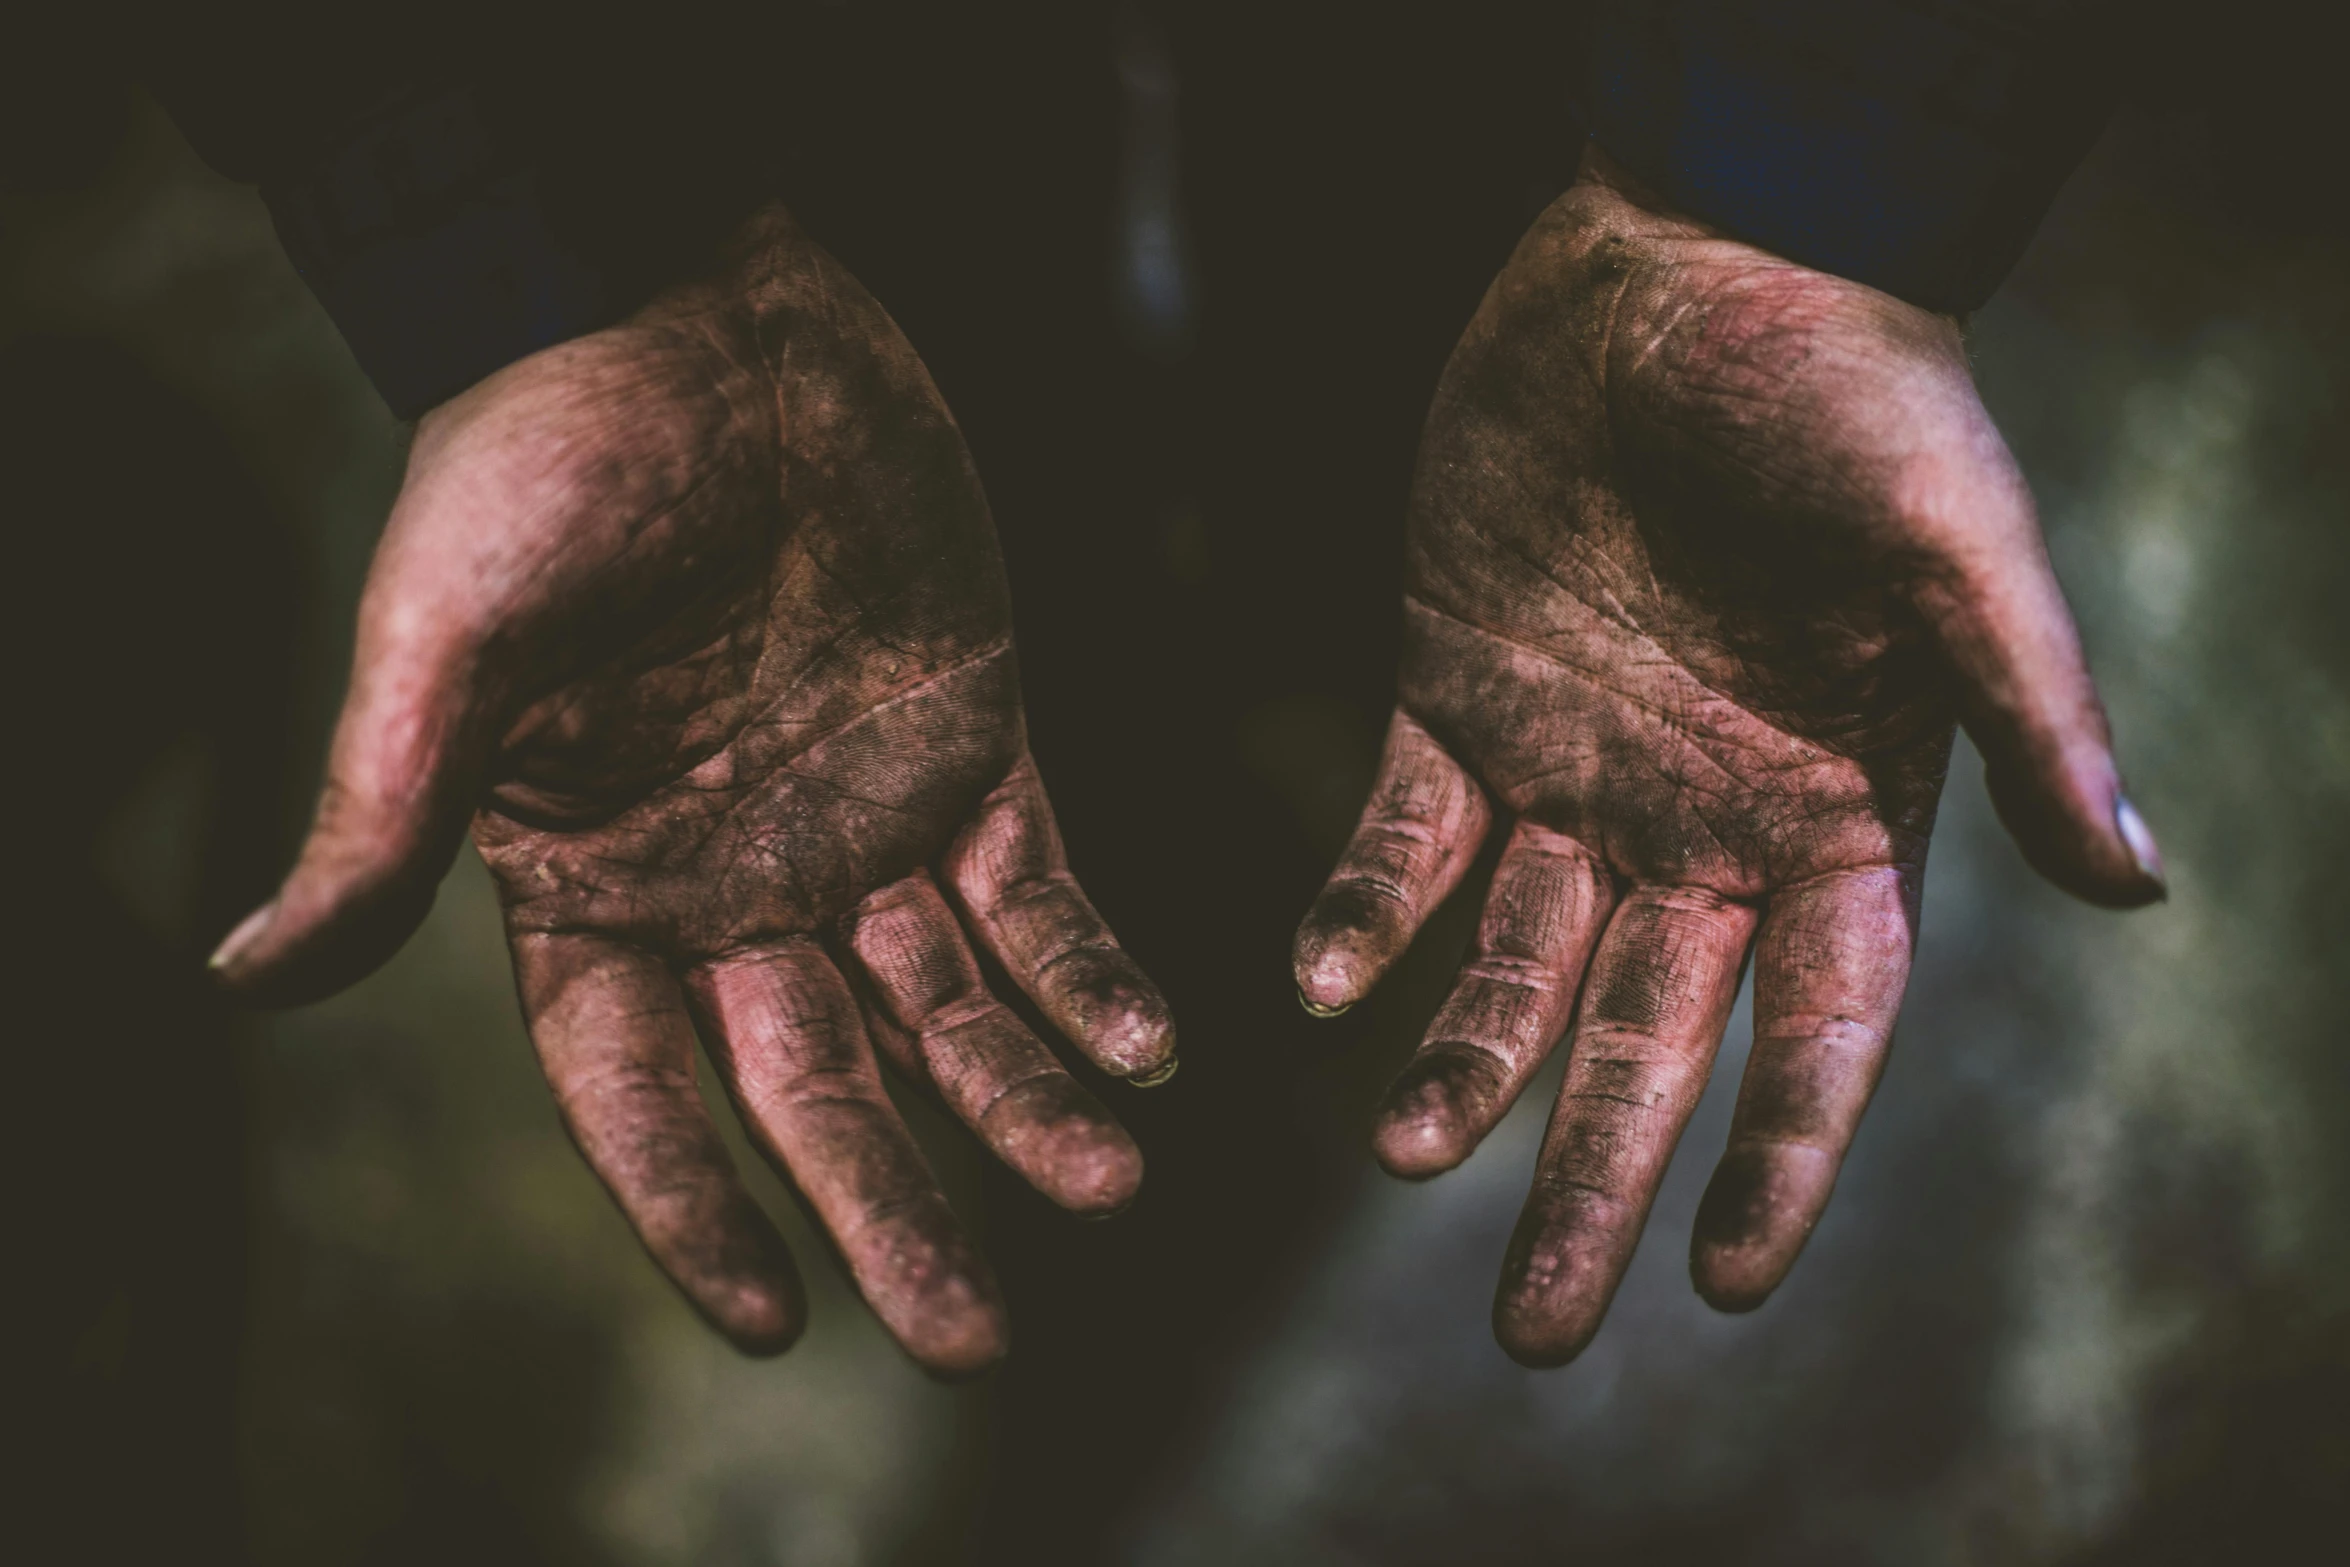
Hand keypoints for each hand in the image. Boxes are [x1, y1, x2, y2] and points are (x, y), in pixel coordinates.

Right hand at [210, 206, 1175, 1374]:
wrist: (694, 309)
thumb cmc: (541, 462)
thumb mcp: (445, 642)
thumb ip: (384, 817)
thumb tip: (246, 975)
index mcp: (597, 882)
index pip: (637, 1088)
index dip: (691, 1204)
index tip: (771, 1319)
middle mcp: (735, 879)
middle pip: (819, 1082)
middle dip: (896, 1204)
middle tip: (980, 1336)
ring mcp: (862, 821)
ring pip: (950, 1006)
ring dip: (1026, 1102)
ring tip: (1109, 1186)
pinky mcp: (972, 747)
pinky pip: (1038, 888)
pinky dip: (1089, 968)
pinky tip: (1146, 1046)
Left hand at [1293, 149, 2162, 1366]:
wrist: (1683, 259)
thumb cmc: (1848, 391)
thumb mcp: (1955, 546)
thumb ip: (2025, 712)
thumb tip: (2136, 882)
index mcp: (1835, 811)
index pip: (1819, 1028)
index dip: (1782, 1156)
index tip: (1722, 1283)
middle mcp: (1701, 818)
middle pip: (1650, 1038)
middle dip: (1595, 1178)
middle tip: (1532, 1329)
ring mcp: (1573, 768)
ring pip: (1512, 963)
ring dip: (1459, 1062)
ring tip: (1400, 1152)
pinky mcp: (1454, 697)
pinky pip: (1405, 836)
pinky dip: (1365, 911)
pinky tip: (1320, 985)